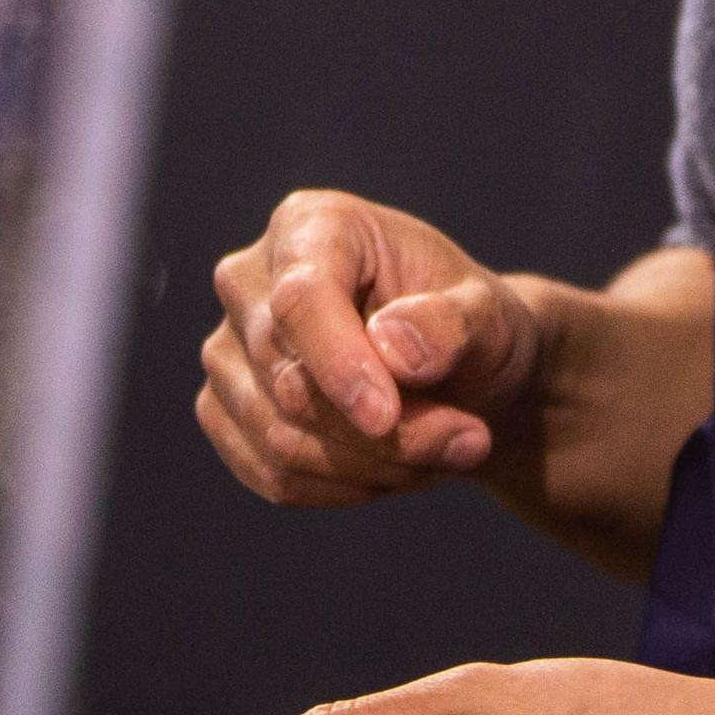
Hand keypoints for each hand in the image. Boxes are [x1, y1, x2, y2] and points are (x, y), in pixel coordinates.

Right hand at [201, 191, 543, 504]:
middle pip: (292, 384)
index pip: (299, 300)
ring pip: (280, 439)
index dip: (339, 365)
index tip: (387, 419)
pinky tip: (394, 468)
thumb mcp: (491, 315)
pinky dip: (343, 488)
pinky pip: (272, 476)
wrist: (459, 368)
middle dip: (387, 434)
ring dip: (374, 467)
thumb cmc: (470, 325)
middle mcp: (248, 281)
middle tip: (470, 441)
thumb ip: (452, 324)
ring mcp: (226, 349)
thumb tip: (392, 346)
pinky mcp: (223, 410)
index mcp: (309, 226)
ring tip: (442, 450)